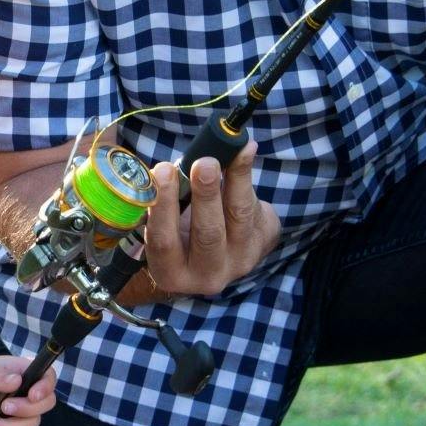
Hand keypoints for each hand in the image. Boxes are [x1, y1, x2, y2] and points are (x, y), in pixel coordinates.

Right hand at [140, 143, 280, 298]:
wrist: (221, 247)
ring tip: (234, 150)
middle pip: (208, 233)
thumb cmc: (181, 228)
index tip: (163, 170)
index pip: (164, 242)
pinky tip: (245, 151)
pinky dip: (246, 175)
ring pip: (239, 216)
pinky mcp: (262, 244)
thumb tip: (174, 165)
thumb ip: (167, 198)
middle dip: (206, 195)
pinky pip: (254, 206)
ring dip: (236, 178)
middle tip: (204, 163)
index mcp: (172, 272)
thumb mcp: (167, 221)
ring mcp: (240, 262)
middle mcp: (207, 276)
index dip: (164, 206)